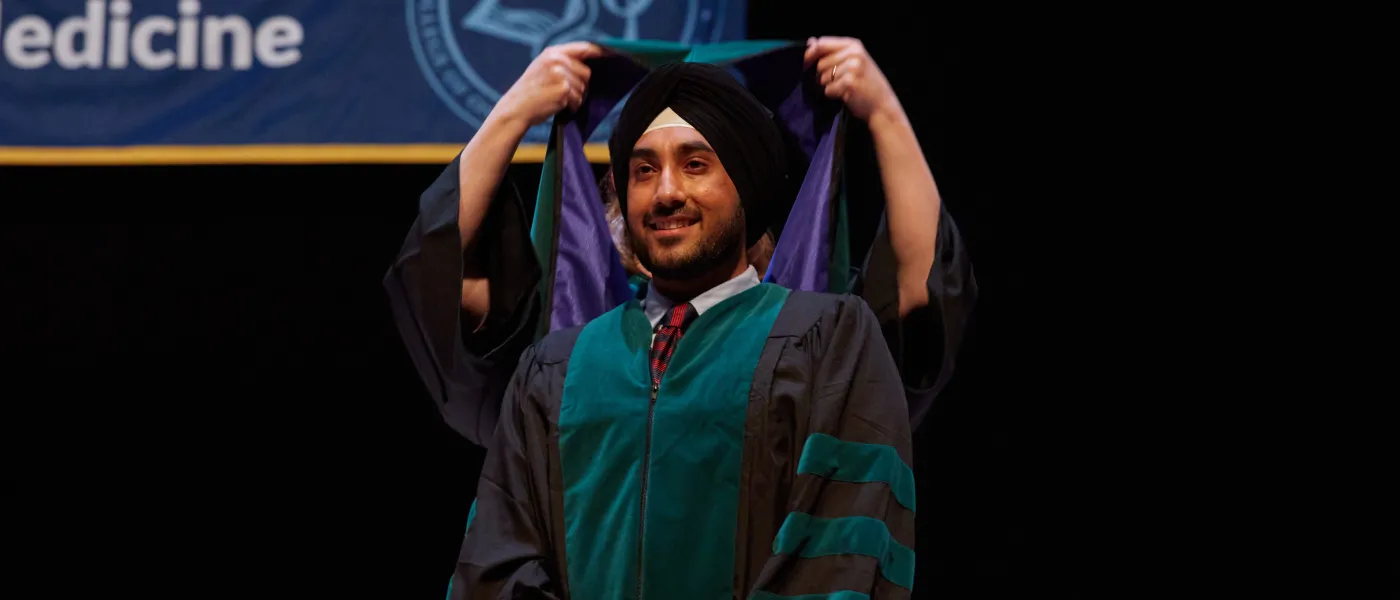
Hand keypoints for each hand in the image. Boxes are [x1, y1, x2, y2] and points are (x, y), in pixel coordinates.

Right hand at [492, 41, 606, 127]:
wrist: (516, 108)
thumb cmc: (531, 91)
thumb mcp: (542, 68)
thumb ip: (562, 61)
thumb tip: (589, 64)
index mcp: (552, 52)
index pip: (583, 48)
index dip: (598, 52)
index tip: (608, 56)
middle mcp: (557, 60)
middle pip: (586, 72)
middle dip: (580, 85)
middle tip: (564, 92)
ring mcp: (560, 74)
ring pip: (583, 88)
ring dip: (575, 98)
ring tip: (557, 99)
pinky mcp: (563, 90)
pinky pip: (578, 99)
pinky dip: (572, 106)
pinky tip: (558, 105)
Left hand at [803, 37, 901, 123]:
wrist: (882, 105)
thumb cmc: (865, 83)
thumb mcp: (852, 61)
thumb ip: (831, 51)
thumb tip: (810, 41)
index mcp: (854, 44)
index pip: (822, 43)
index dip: (810, 54)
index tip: (806, 65)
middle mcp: (854, 53)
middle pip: (820, 63)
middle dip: (821, 75)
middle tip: (835, 82)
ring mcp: (853, 68)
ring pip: (822, 77)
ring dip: (827, 86)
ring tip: (843, 88)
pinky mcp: (849, 83)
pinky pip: (828, 89)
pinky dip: (833, 94)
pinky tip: (845, 94)